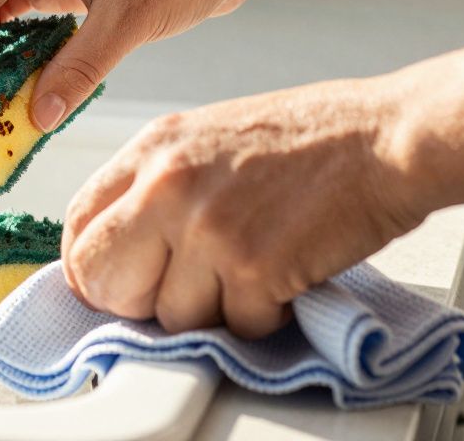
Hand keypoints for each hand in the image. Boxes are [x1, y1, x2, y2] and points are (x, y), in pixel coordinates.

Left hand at [61, 77, 425, 338]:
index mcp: (152, 149)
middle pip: (102, 279)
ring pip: (172, 316)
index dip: (87, 266)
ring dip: (214, 310)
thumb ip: (156, 183)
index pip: (77, 223)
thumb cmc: (310, 136)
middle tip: (172, 295)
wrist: (385, 137)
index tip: (106, 284)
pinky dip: (264, 316)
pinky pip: (236, 327)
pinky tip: (285, 275)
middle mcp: (168, 186)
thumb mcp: (206, 136)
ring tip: (251, 268)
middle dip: (133, 301)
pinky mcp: (254, 267)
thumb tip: (122, 243)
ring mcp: (207, 228)